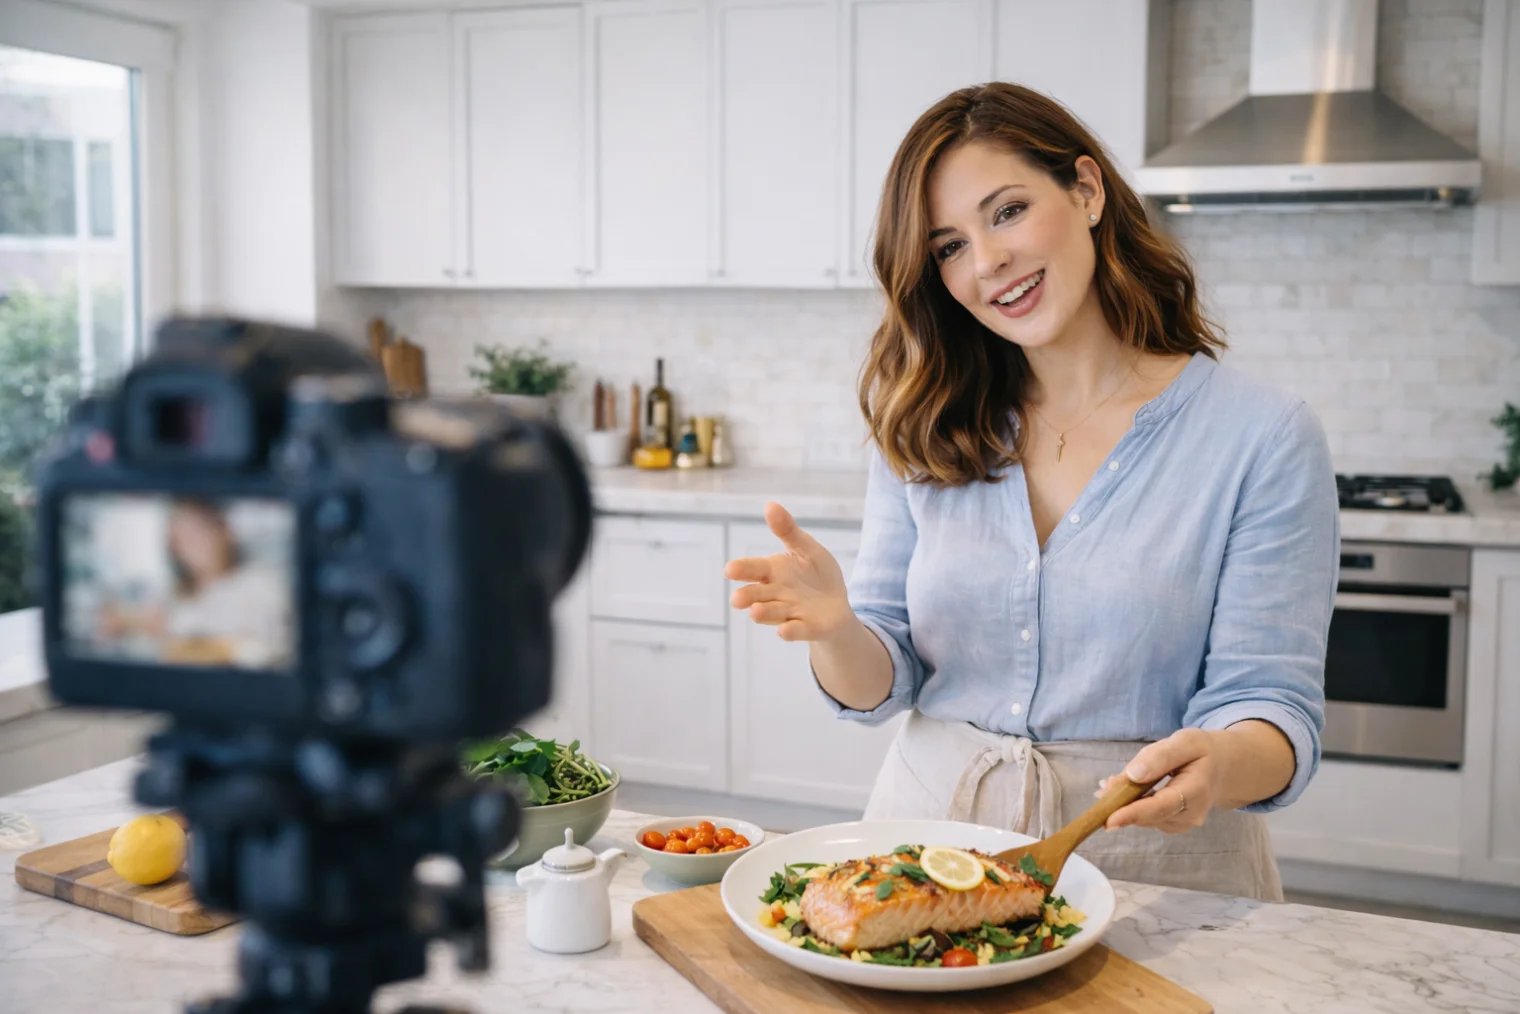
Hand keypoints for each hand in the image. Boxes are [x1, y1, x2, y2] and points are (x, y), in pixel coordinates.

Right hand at [725, 501, 852, 641]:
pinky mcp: (806, 628)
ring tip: (755, 612)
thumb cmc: (815, 574)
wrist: (836, 606)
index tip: (730, 569)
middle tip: (737, 599)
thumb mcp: (806, 548)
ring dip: (763, 613)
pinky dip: (790, 631)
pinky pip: (796, 630)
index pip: (753, 569)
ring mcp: (790, 613)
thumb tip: (770, 504)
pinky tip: (783, 631)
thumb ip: (788, 531)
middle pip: (756, 595)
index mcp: (773, 572)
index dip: (742, 569)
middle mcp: (775, 594)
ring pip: (772, 613)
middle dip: (747, 596)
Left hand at [1098, 728, 1220, 833]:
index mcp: (1197, 790)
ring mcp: (1183, 823)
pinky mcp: (1173, 824)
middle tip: (1103, 787)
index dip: (1134, 813)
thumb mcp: (1186, 742)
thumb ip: (1160, 757)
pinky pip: (1147, 817)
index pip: (1162, 806)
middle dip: (1121, 804)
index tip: (1109, 819)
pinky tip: (1122, 791)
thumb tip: (1133, 774)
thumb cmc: (1201, 752)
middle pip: (1149, 814)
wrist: (1220, 768)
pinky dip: (1131, 806)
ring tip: (1111, 785)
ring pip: (1145, 817)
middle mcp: (1192, 814)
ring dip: (1124, 804)